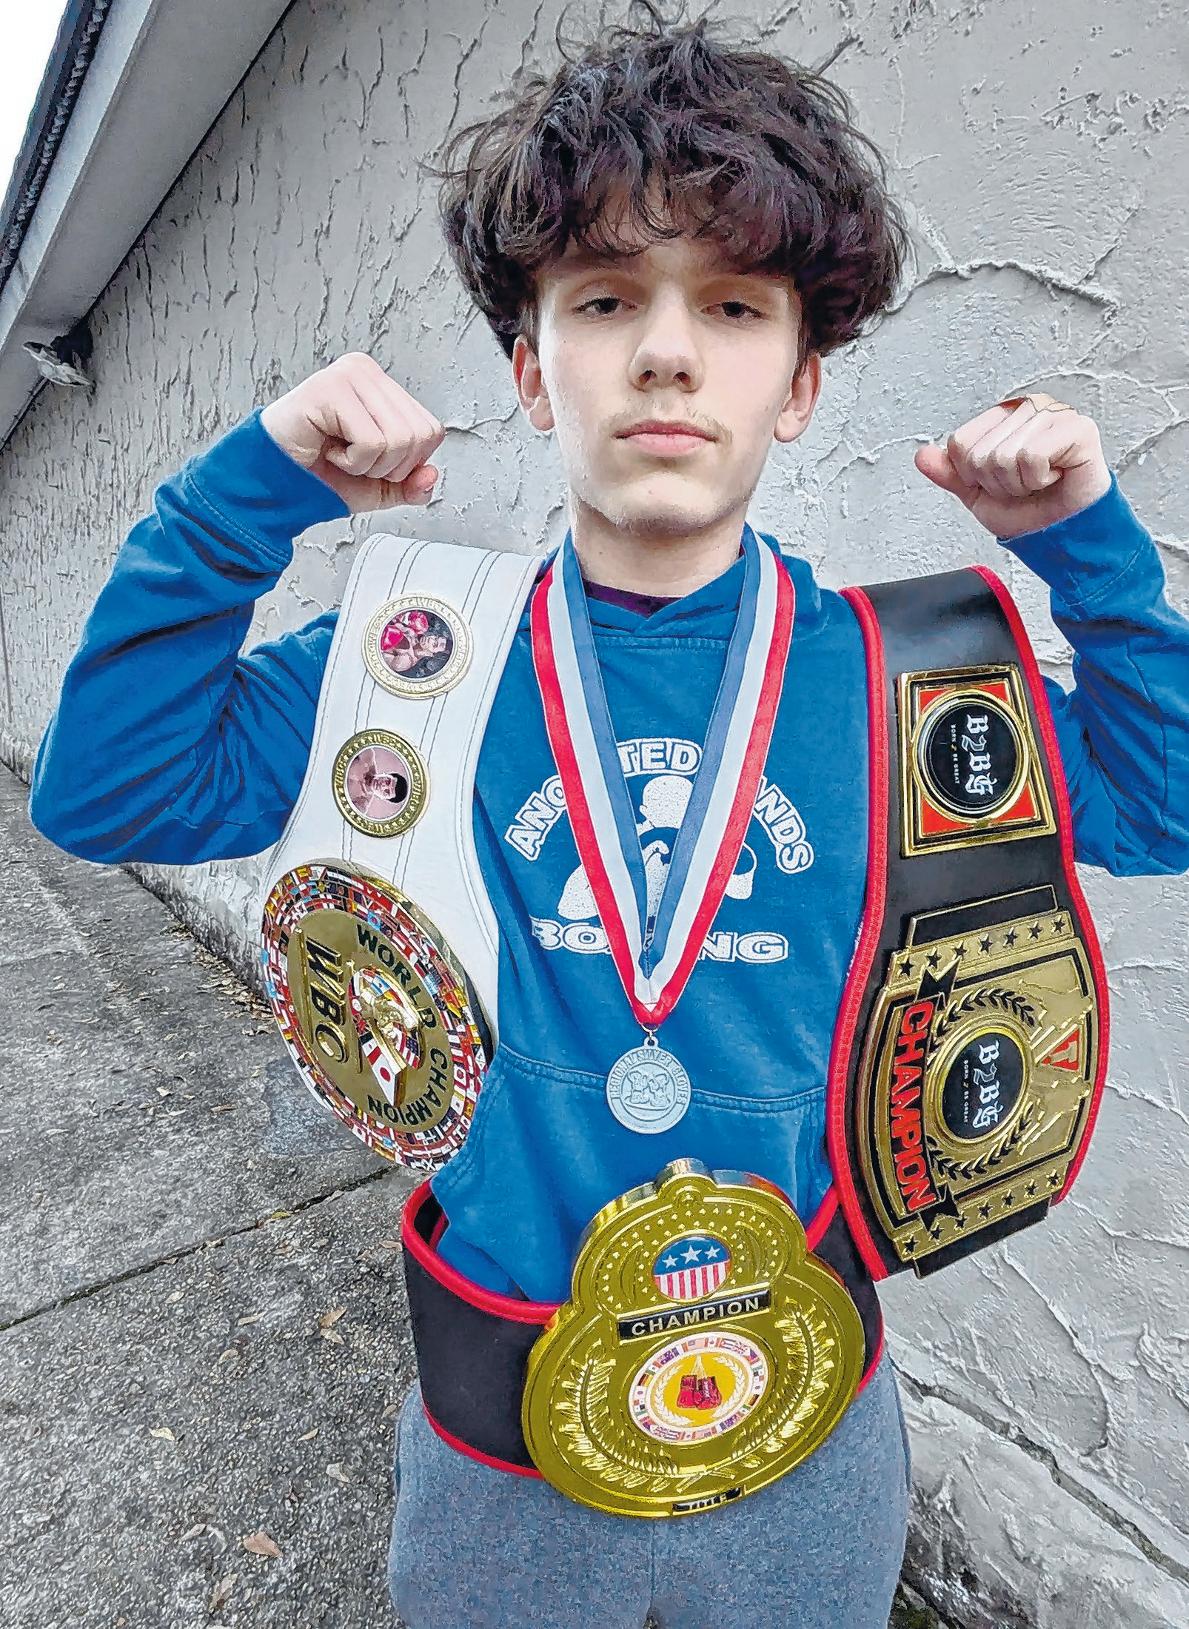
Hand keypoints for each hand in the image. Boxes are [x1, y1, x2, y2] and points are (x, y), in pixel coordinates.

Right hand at [259, 353, 443, 513]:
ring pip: (399, 439)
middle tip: (353, 461)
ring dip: (368, 465)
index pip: (431, 430)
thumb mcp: (379, 488)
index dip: (406, 463)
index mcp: (382, 386)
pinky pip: (372, 442)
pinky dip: (353, 462)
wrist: (274, 483)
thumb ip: (412, 485)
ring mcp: (348, 375)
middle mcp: (367, 372)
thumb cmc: (319, 474)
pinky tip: (329, 449)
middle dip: (388, 467)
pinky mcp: (330, 389)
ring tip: (340, 454)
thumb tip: (431, 474)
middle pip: (419, 436)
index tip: (369, 461)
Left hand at [913, 392, 1111, 538]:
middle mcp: (1028, 408)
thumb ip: (950, 473)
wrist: (1062, 531)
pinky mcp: (1078, 428)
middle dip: (998, 482)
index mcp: (1004, 416)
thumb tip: (922, 456)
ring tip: (1039, 482)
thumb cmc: (1029, 509)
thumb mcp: (978, 495)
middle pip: (980, 453)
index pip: (960, 443)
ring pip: (1005, 456)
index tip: (1001, 481)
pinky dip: (1038, 479)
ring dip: (1019, 483)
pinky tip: (1054, 476)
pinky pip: (1032, 456)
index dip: (974, 475)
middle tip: (1024, 484)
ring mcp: (1055, 414)